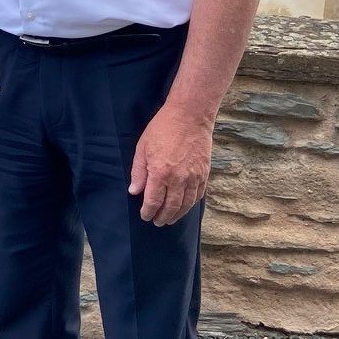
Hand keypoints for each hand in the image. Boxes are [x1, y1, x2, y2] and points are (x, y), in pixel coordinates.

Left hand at [129, 104, 212, 225]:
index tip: (145, 216)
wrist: (190, 116)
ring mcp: (193, 177)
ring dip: (177, 215)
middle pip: (170, 207)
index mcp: (160, 173)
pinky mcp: (204, 173)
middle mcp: (178, 179)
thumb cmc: (162, 129)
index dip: (148, 212)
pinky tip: (185, 207)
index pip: (153, 201)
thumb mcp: (142, 148)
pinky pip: (198, 195)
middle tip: (157, 222)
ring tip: (170, 220)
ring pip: (186, 204)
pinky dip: (191, 204)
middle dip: (162, 217)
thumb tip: (134, 191)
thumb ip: (138, 172)